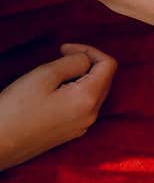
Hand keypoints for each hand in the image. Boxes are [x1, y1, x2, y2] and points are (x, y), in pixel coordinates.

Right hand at [0, 45, 115, 170]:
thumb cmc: (15, 109)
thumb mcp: (45, 75)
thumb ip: (74, 62)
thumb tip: (87, 60)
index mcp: (88, 99)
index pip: (108, 65)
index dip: (89, 50)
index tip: (63, 49)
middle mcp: (91, 115)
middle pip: (104, 78)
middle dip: (86, 63)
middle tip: (60, 56)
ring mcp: (82, 126)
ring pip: (94, 92)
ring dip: (80, 77)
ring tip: (54, 74)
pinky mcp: (70, 133)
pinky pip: (83, 105)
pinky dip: (75, 91)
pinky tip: (52, 92)